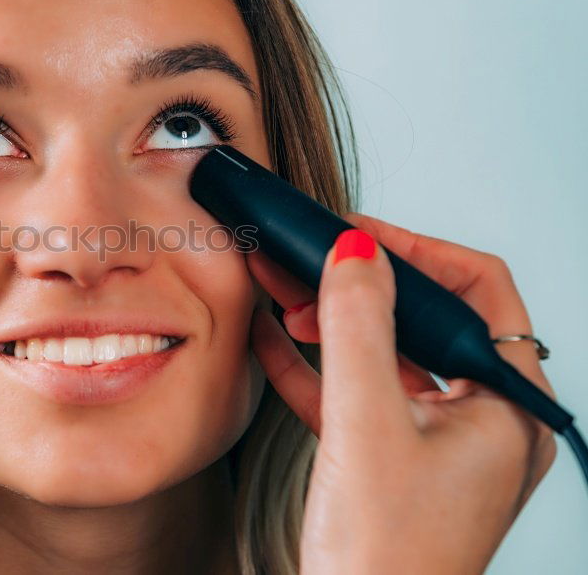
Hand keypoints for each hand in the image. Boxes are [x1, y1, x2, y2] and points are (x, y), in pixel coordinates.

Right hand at [247, 212, 557, 573]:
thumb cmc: (385, 560)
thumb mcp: (365, 428)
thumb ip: (358, 330)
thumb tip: (355, 253)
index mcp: (506, 409)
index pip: (478, 292)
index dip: (415, 251)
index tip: (354, 235)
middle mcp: (482, 422)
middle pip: (426, 319)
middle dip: (360, 288)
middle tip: (310, 263)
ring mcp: (438, 443)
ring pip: (388, 355)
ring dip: (333, 323)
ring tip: (282, 296)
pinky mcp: (394, 460)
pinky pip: (357, 395)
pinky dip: (316, 366)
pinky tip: (273, 341)